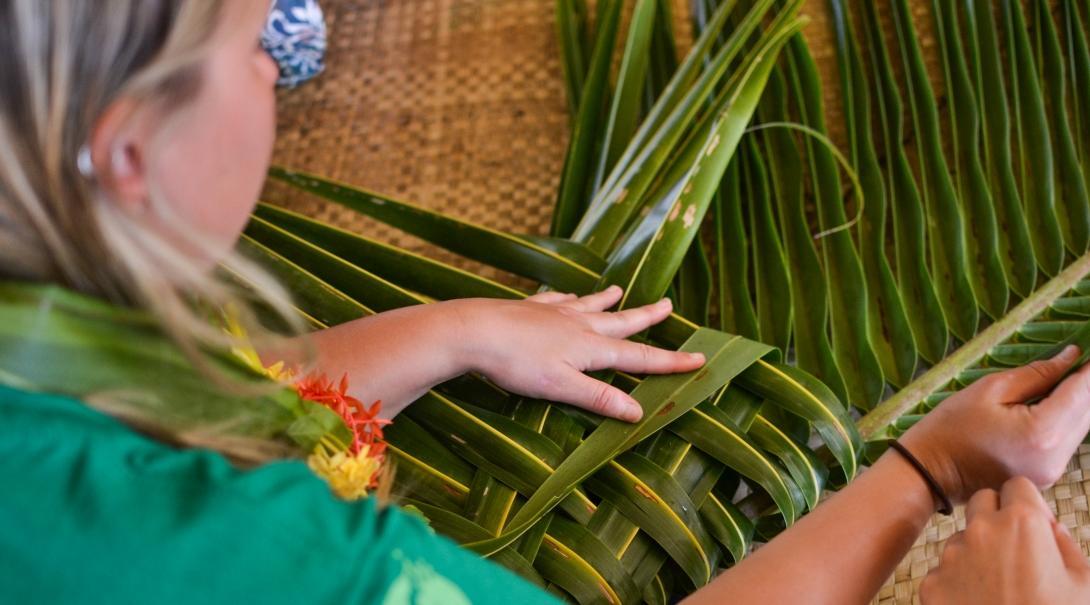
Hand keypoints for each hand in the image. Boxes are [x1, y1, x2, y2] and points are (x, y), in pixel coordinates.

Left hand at [449, 286, 704, 421]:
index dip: (670, 361)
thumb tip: (639, 412)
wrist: (473, 330)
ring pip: (588, 305)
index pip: (639, 358)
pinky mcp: (528, 308)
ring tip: (621, 290)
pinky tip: (567, 296)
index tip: (700, 359)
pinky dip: (567, 298)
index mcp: (590, 347)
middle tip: (669, 305)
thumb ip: (599, 398)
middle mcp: (578, 325)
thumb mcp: (561, 387)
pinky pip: (556, 300)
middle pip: (620, 322)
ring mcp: (553, 313)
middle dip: (646, 317)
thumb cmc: (516, 363)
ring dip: (607, 300)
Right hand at [899, 345, 1089, 502]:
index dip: (1088, 368)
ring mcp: (1052, 471)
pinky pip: (1067, 442)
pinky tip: (1051, 403)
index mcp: (1041, 432)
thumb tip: (1071, 357)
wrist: (929, 473)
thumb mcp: (989, 390)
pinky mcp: (1045, 477)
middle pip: (1087, 411)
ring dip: (1077, 402)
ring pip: (1081, 427)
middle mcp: (1056, 456)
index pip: (1081, 391)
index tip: (1089, 347)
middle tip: (1080, 358)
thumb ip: (1036, 374)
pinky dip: (1065, 420)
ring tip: (1063, 377)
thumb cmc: (950, 428)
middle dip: (1085, 383)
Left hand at [919, 477, 1089, 603]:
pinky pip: (945, 571)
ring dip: (977, 550)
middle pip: (983, 502)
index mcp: (1022, 524)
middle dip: (998, 517)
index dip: (1028, 503)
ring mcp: (951, 557)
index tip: (1035, 523)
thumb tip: (1050, 528)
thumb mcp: (1085, 584)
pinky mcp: (932, 585)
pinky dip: (959, 582)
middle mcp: (980, 531)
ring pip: (962, 538)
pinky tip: (979, 604)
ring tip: (1000, 586)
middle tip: (1016, 549)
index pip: (1016, 487)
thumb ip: (1066, 545)